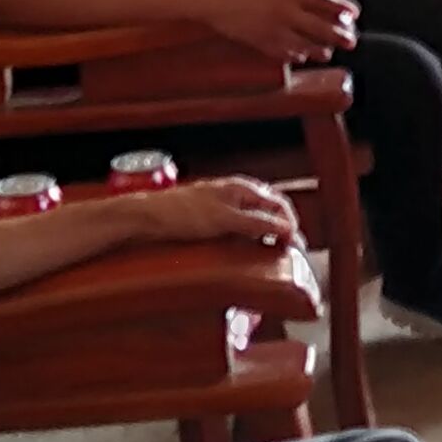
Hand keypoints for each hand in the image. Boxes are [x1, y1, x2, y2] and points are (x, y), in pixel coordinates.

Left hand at [123, 177, 299, 248]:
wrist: (147, 218)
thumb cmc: (181, 213)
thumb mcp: (226, 220)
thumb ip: (258, 223)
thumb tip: (286, 228)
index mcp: (242, 188)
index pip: (279, 204)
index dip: (291, 225)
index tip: (294, 246)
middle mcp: (235, 194)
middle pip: (269, 211)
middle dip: (280, 230)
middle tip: (285, 252)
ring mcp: (222, 205)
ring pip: (254, 220)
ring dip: (264, 235)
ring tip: (267, 254)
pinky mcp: (210, 218)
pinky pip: (238, 227)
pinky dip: (247, 239)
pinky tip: (243, 250)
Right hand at [190, 0, 358, 63]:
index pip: (323, 0)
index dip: (341, 8)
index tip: (354, 14)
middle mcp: (285, 9)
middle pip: (320, 26)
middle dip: (339, 35)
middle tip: (352, 41)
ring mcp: (273, 27)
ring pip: (304, 43)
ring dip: (319, 49)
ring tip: (328, 54)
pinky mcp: (260, 40)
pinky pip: (284, 51)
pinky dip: (296, 54)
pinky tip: (302, 56)